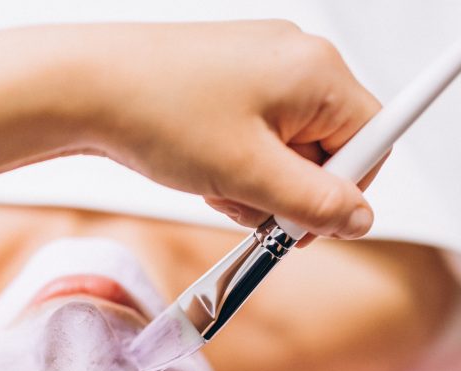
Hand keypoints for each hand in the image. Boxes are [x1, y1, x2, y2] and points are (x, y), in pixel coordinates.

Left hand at [69, 21, 381, 237]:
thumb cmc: (160, 114)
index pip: (374, 140)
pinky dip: (238, 164)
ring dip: (259, 184)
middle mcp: (297, 60)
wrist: (85, 88)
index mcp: (317, 71)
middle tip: (250, 208)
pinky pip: (258, 136)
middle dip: (292, 191)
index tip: (306, 222)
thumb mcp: (248, 175)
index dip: (346, 192)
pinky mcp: (232, 79)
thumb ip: (313, 204)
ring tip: (216, 185)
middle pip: (331, 148)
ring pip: (290, 149)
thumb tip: (360, 219)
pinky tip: (205, 171)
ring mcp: (263, 66)